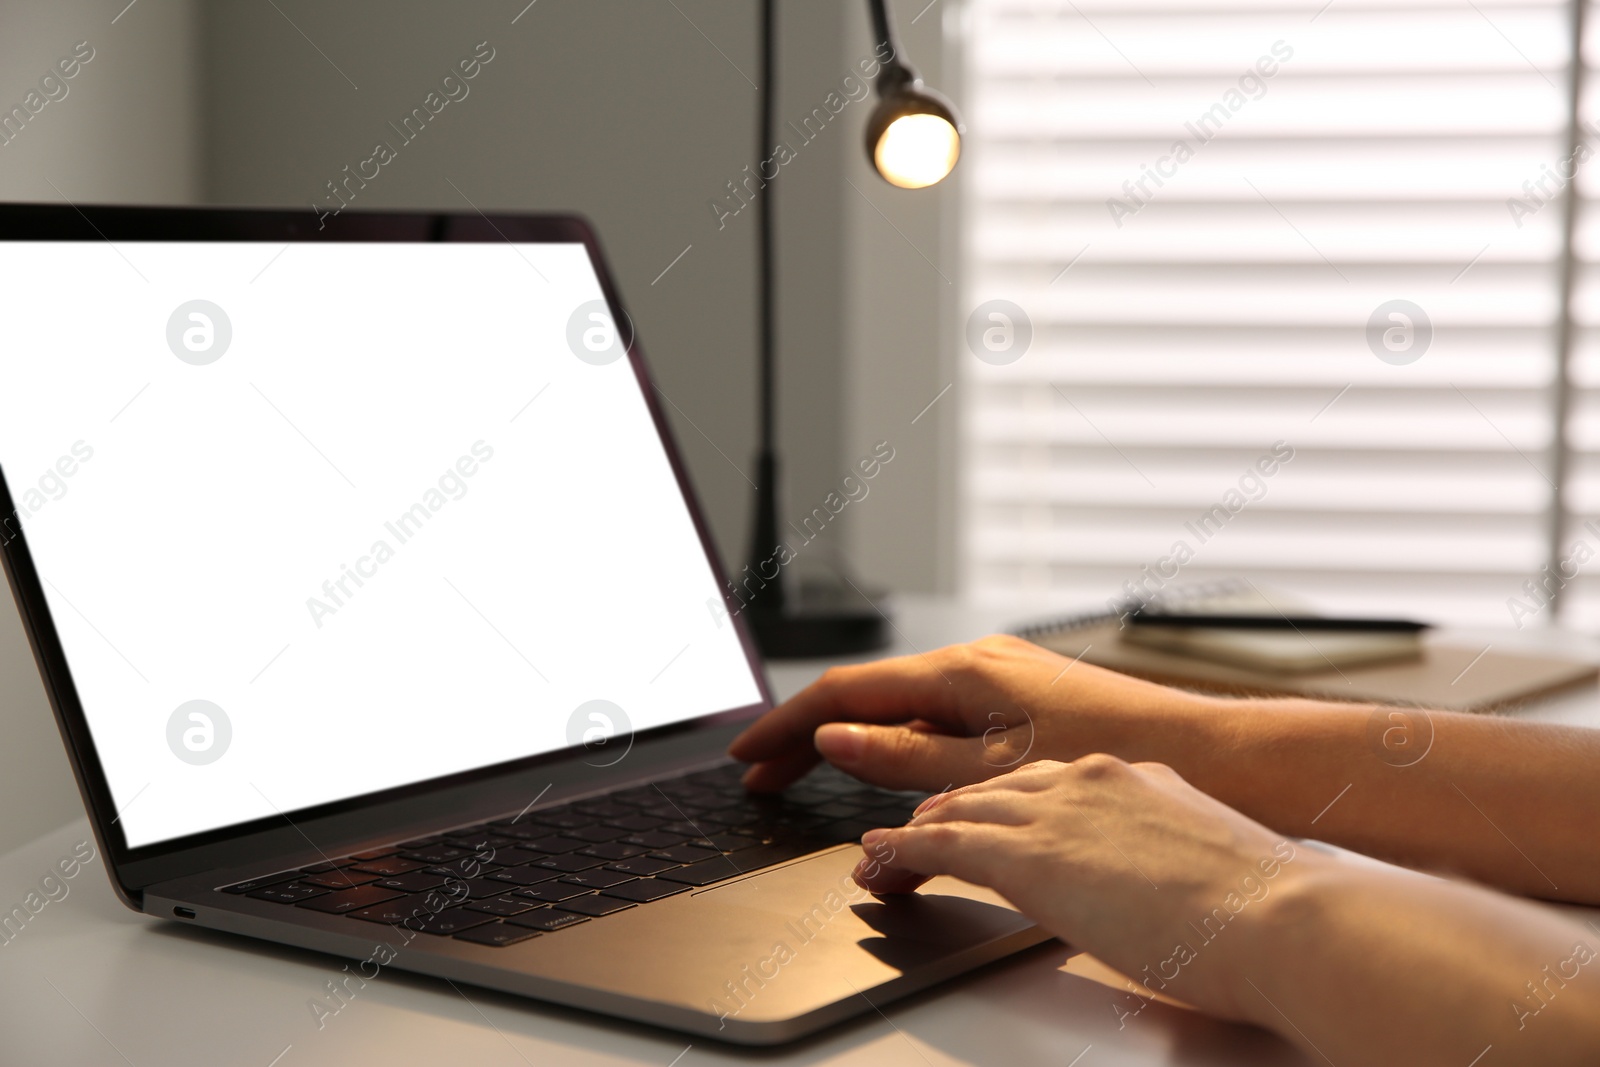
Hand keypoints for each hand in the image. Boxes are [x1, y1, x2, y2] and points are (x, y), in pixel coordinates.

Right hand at [729, 634, 1214, 791]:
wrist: (1198, 750)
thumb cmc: (1108, 758)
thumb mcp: (990, 773)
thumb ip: (906, 759)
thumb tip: (836, 741)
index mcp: (959, 672)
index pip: (845, 694)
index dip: (785, 727)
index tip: (745, 755)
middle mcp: (973, 661)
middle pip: (865, 696)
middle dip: (805, 735)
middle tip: (761, 775)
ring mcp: (996, 675)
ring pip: (899, 703)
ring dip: (848, 737)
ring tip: (805, 773)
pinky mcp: (1017, 694)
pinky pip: (933, 709)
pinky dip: (894, 737)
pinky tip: (885, 764)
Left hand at [855, 756, 1307, 1025]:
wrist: (1279, 916)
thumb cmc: (1265, 907)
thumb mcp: (1207, 861)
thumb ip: (1168, 859)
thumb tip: (1164, 885)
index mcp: (1134, 778)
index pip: (1046, 782)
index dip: (1003, 801)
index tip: (983, 815)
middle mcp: (1089, 780)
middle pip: (993, 788)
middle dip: (948, 809)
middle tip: (915, 828)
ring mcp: (1056, 813)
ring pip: (958, 811)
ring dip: (914, 832)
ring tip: (883, 848)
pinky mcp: (1028, 857)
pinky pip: (944, 847)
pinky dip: (902, 852)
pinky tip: (881, 859)